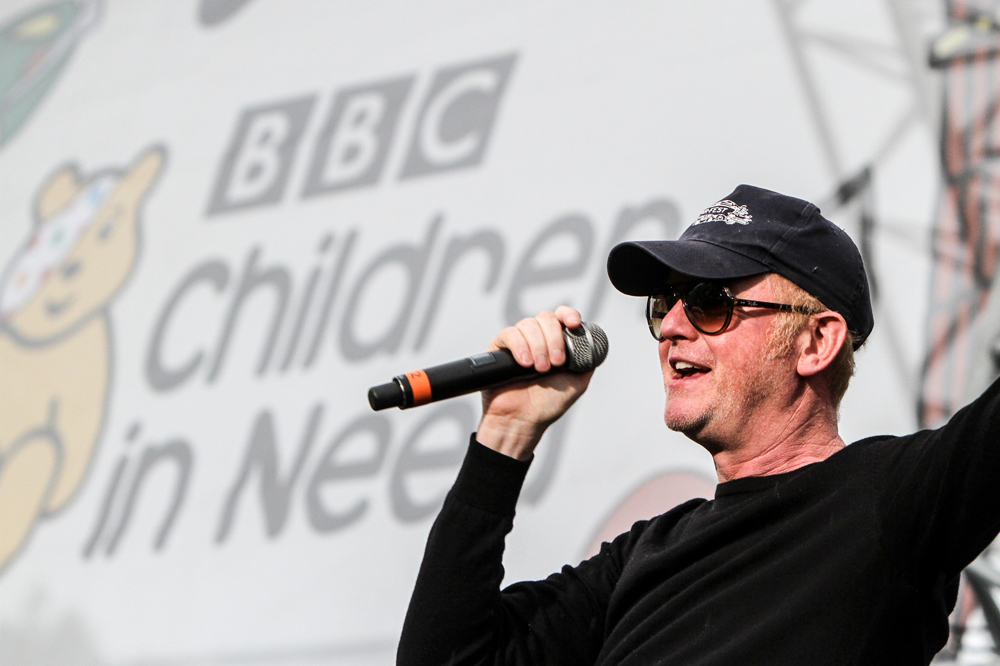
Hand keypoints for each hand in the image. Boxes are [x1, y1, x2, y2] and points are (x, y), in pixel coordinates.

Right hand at [477, 306, 592, 459]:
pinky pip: (509, 334)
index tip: (574, 324)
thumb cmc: (546, 405)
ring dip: (538, 346)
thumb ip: (586, 361)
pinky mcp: (499, 348)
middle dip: (554, 339)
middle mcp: (537, 338)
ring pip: (528, 324)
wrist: (521, 421)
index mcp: (555, 342)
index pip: (561, 317)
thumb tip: (593, 343)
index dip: (568, 315)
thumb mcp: (577, 382)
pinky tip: (525, 363)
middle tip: (556, 363)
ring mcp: (519, 342)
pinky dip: (520, 346)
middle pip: (546, 318)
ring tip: (539, 369)